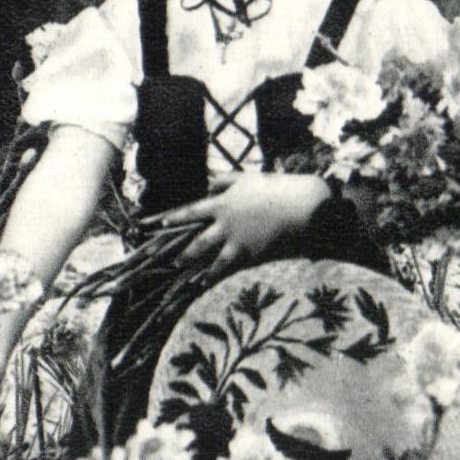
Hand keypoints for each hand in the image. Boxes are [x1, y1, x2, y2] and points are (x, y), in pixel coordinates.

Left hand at [162, 172, 331, 272]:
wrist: (297, 206)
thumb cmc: (272, 188)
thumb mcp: (245, 178)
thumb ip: (224, 180)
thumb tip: (209, 183)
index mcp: (223, 204)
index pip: (192, 211)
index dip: (176, 217)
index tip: (161, 223)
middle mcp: (226, 224)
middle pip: (200, 241)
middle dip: (186, 253)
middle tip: (175, 261)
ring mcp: (239, 240)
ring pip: (216, 259)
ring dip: (203, 269)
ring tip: (194, 278)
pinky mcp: (253, 252)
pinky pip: (234, 266)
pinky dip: (222, 274)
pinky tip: (214, 281)